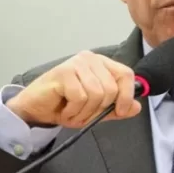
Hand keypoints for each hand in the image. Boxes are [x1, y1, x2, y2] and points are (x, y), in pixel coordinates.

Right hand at [6, 51, 140, 127]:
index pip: (126, 74)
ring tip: (73, 111)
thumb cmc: (65, 106)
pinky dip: (74, 111)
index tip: (121, 111)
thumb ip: (117, 109)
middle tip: (83, 113)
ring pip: (97, 94)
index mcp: (101, 64)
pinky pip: (80, 97)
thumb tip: (137, 107)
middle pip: (112, 89)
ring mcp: (76, 63)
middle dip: (99, 109)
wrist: (36, 110)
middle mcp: (90, 59)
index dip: (127, 95)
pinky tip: (64, 109)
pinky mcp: (64, 72)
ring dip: (85, 112)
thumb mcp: (96, 111)